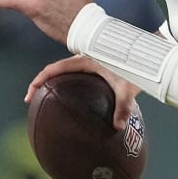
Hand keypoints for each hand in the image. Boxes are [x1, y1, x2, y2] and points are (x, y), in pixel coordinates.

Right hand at [27, 55, 141, 130]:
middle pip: (55, 69)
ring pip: (64, 70)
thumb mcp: (128, 86)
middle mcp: (83, 59)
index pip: (55, 68)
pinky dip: (66, 82)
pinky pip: (75, 73)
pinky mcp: (95, 66)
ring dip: (52, 81)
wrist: (146, 52)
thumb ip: (123, 107)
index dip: (40, 79)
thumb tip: (118, 127)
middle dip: (41, 82)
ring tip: (44, 97)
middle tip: (31, 98)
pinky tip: (69, 96)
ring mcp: (88, 61)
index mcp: (85, 60)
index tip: (31, 92)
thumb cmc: (136, 65)